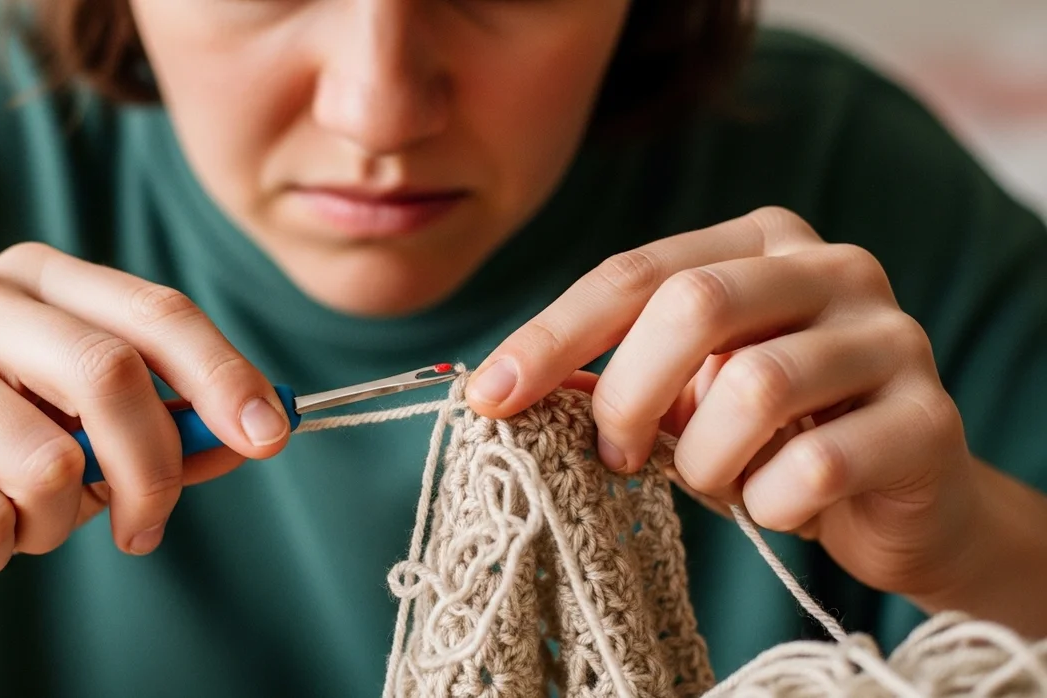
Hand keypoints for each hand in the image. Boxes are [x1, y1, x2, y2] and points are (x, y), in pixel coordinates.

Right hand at [0, 242, 290, 614]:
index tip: (271, 434)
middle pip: (109, 373)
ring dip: (59, 523)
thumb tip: (262, 427)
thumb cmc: (2, 458)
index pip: (155, 312)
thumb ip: (177, 426)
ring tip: (25, 522)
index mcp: (37, 278)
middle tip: (148, 530)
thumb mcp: (100, 435)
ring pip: (48, 463)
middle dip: (153, 470)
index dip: (223, 374)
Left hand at [465, 207, 976, 598]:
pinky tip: (778, 506)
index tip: (487, 398)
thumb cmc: (768, 440)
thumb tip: (495, 389)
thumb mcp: (683, 395)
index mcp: (761, 243)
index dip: (553, 336)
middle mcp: (834, 267)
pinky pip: (817, 466)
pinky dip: (770, 503)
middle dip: (628, 392)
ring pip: (755, 386)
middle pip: (694, 303)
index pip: (635, 273)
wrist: (900, 502)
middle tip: (614, 454)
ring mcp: (891, 337)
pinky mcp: (930, 420)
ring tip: (715, 481)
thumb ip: (613, 374)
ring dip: (705, 460)